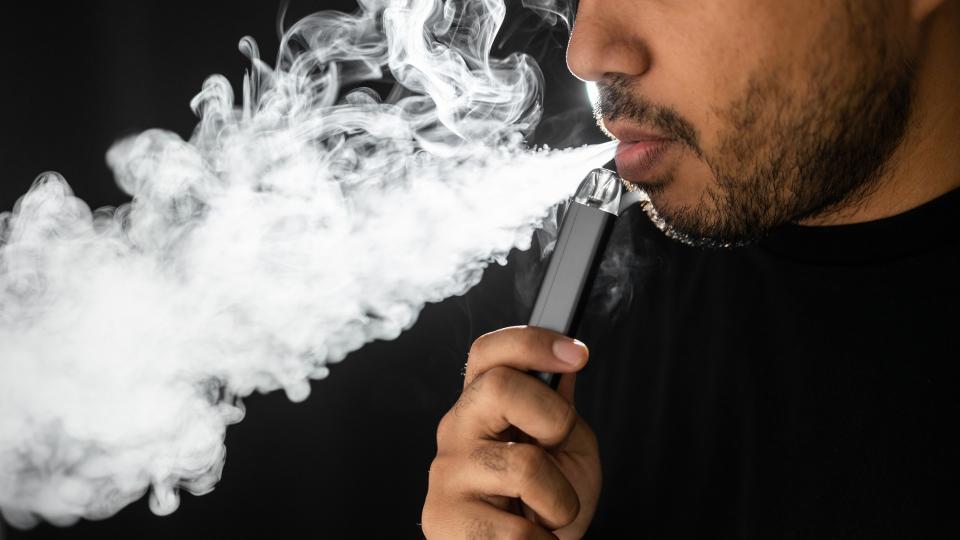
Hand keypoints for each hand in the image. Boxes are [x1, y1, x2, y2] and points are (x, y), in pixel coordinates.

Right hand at [421, 326, 600, 538]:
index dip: (532, 342)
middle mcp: (457, 428)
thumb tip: (563, 369)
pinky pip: (519, 531)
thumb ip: (563, 411)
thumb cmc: (546, 506)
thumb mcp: (569, 452)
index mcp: (484, 405)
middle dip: (554, 419)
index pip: (490, 351)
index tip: (577, 354)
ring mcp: (445, 472)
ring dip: (559, 501)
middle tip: (557, 453)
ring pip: (525, 466)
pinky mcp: (442, 519)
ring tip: (544, 514)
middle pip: (500, 385)